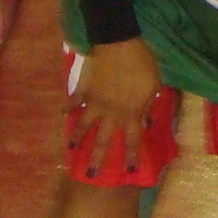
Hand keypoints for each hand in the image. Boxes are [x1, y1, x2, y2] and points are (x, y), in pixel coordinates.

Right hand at [69, 36, 162, 178]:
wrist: (118, 43)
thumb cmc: (142, 63)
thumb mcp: (154, 85)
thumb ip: (150, 105)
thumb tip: (147, 122)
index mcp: (131, 113)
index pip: (131, 140)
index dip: (129, 156)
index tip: (127, 171)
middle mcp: (111, 113)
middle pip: (103, 140)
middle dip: (97, 158)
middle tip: (91, 174)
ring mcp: (95, 101)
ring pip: (84, 125)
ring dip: (78, 137)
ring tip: (71, 149)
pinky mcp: (83, 88)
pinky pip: (74, 100)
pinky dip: (68, 107)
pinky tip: (62, 113)